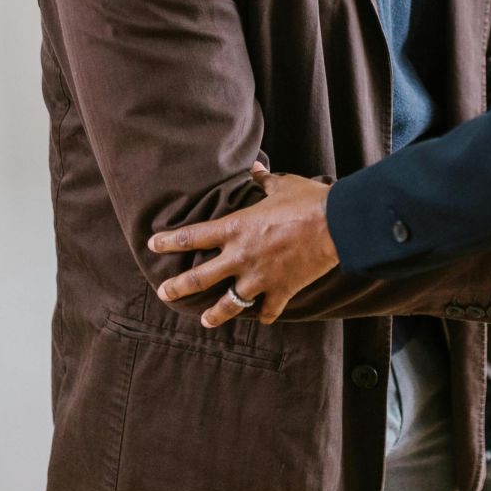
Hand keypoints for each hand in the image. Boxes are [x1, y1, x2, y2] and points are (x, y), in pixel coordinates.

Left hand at [147, 168, 338, 327]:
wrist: (336, 225)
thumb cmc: (307, 201)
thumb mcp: (282, 186)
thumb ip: (264, 182)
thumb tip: (256, 170)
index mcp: (236, 229)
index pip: (192, 236)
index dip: (170, 240)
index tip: (154, 244)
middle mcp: (241, 257)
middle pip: (200, 278)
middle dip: (178, 287)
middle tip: (164, 293)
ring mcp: (260, 278)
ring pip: (229, 304)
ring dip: (215, 314)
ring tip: (205, 321)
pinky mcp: (281, 291)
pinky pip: (268, 311)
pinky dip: (265, 315)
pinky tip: (262, 318)